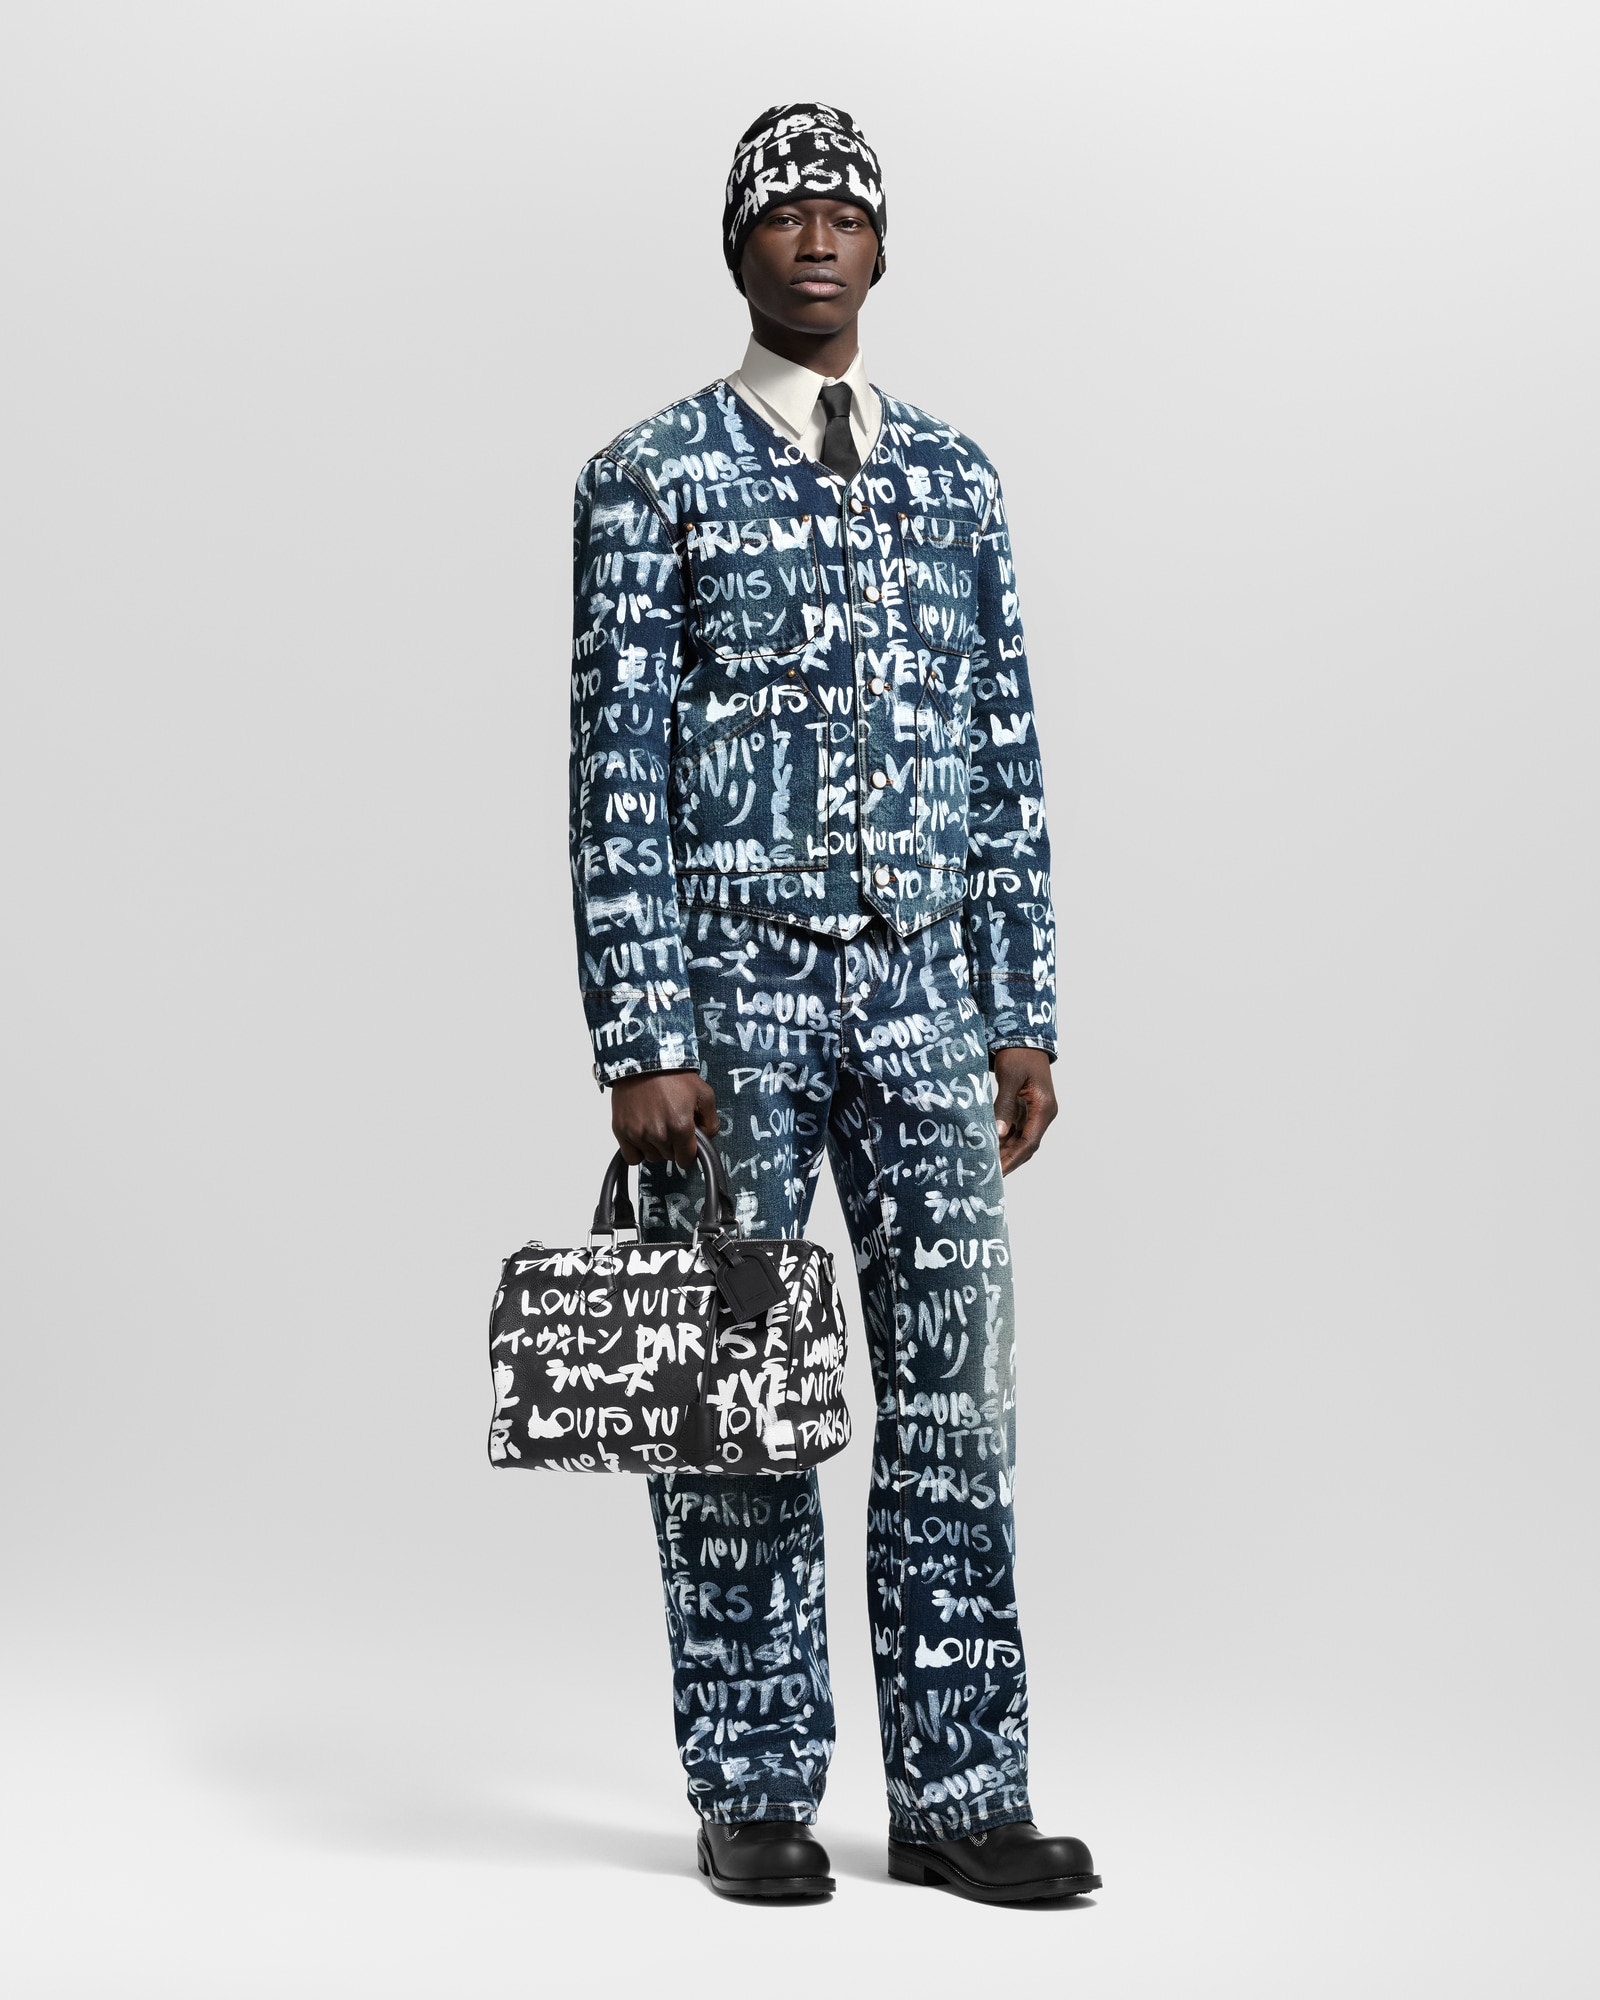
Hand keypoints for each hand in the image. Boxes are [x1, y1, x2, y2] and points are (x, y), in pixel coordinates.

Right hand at [610, 1070, 719, 1169]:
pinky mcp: (621, 1131)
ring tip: (656, 1124)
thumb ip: (712, 1122)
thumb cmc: (673, 1075)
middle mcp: (658, 1133)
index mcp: (681, 1127)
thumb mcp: (704, 1093)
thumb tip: (707, 1138)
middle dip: (673, 1145)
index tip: (687, 1142)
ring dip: (655, 1147)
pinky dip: (637, 1151)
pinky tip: (643, 1136)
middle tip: (670, 1123)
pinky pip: (632, 1157)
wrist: (644, 1060)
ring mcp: (638, 1134)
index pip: (686, 1159)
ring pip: (651, 1157)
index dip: (689, 1151)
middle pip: (669, 1157)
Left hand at [993, 1048, 1056, 1175]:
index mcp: (1044, 1108)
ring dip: (1004, 1152)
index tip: (998, 1173)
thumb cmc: (1018, 1054)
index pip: (1029, 1142)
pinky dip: (1003, 1139)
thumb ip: (1004, 1105)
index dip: (1013, 1159)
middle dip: (1008, 1160)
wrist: (1024, 1036)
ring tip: (985, 1165)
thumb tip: (997, 1134)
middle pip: (1026, 1145)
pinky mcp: (1025, 1107)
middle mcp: (1043, 1113)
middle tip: (988, 1175)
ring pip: (1020, 1139)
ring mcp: (1035, 1111)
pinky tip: (988, 1146)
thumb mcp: (1009, 1078)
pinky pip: (1015, 1128)